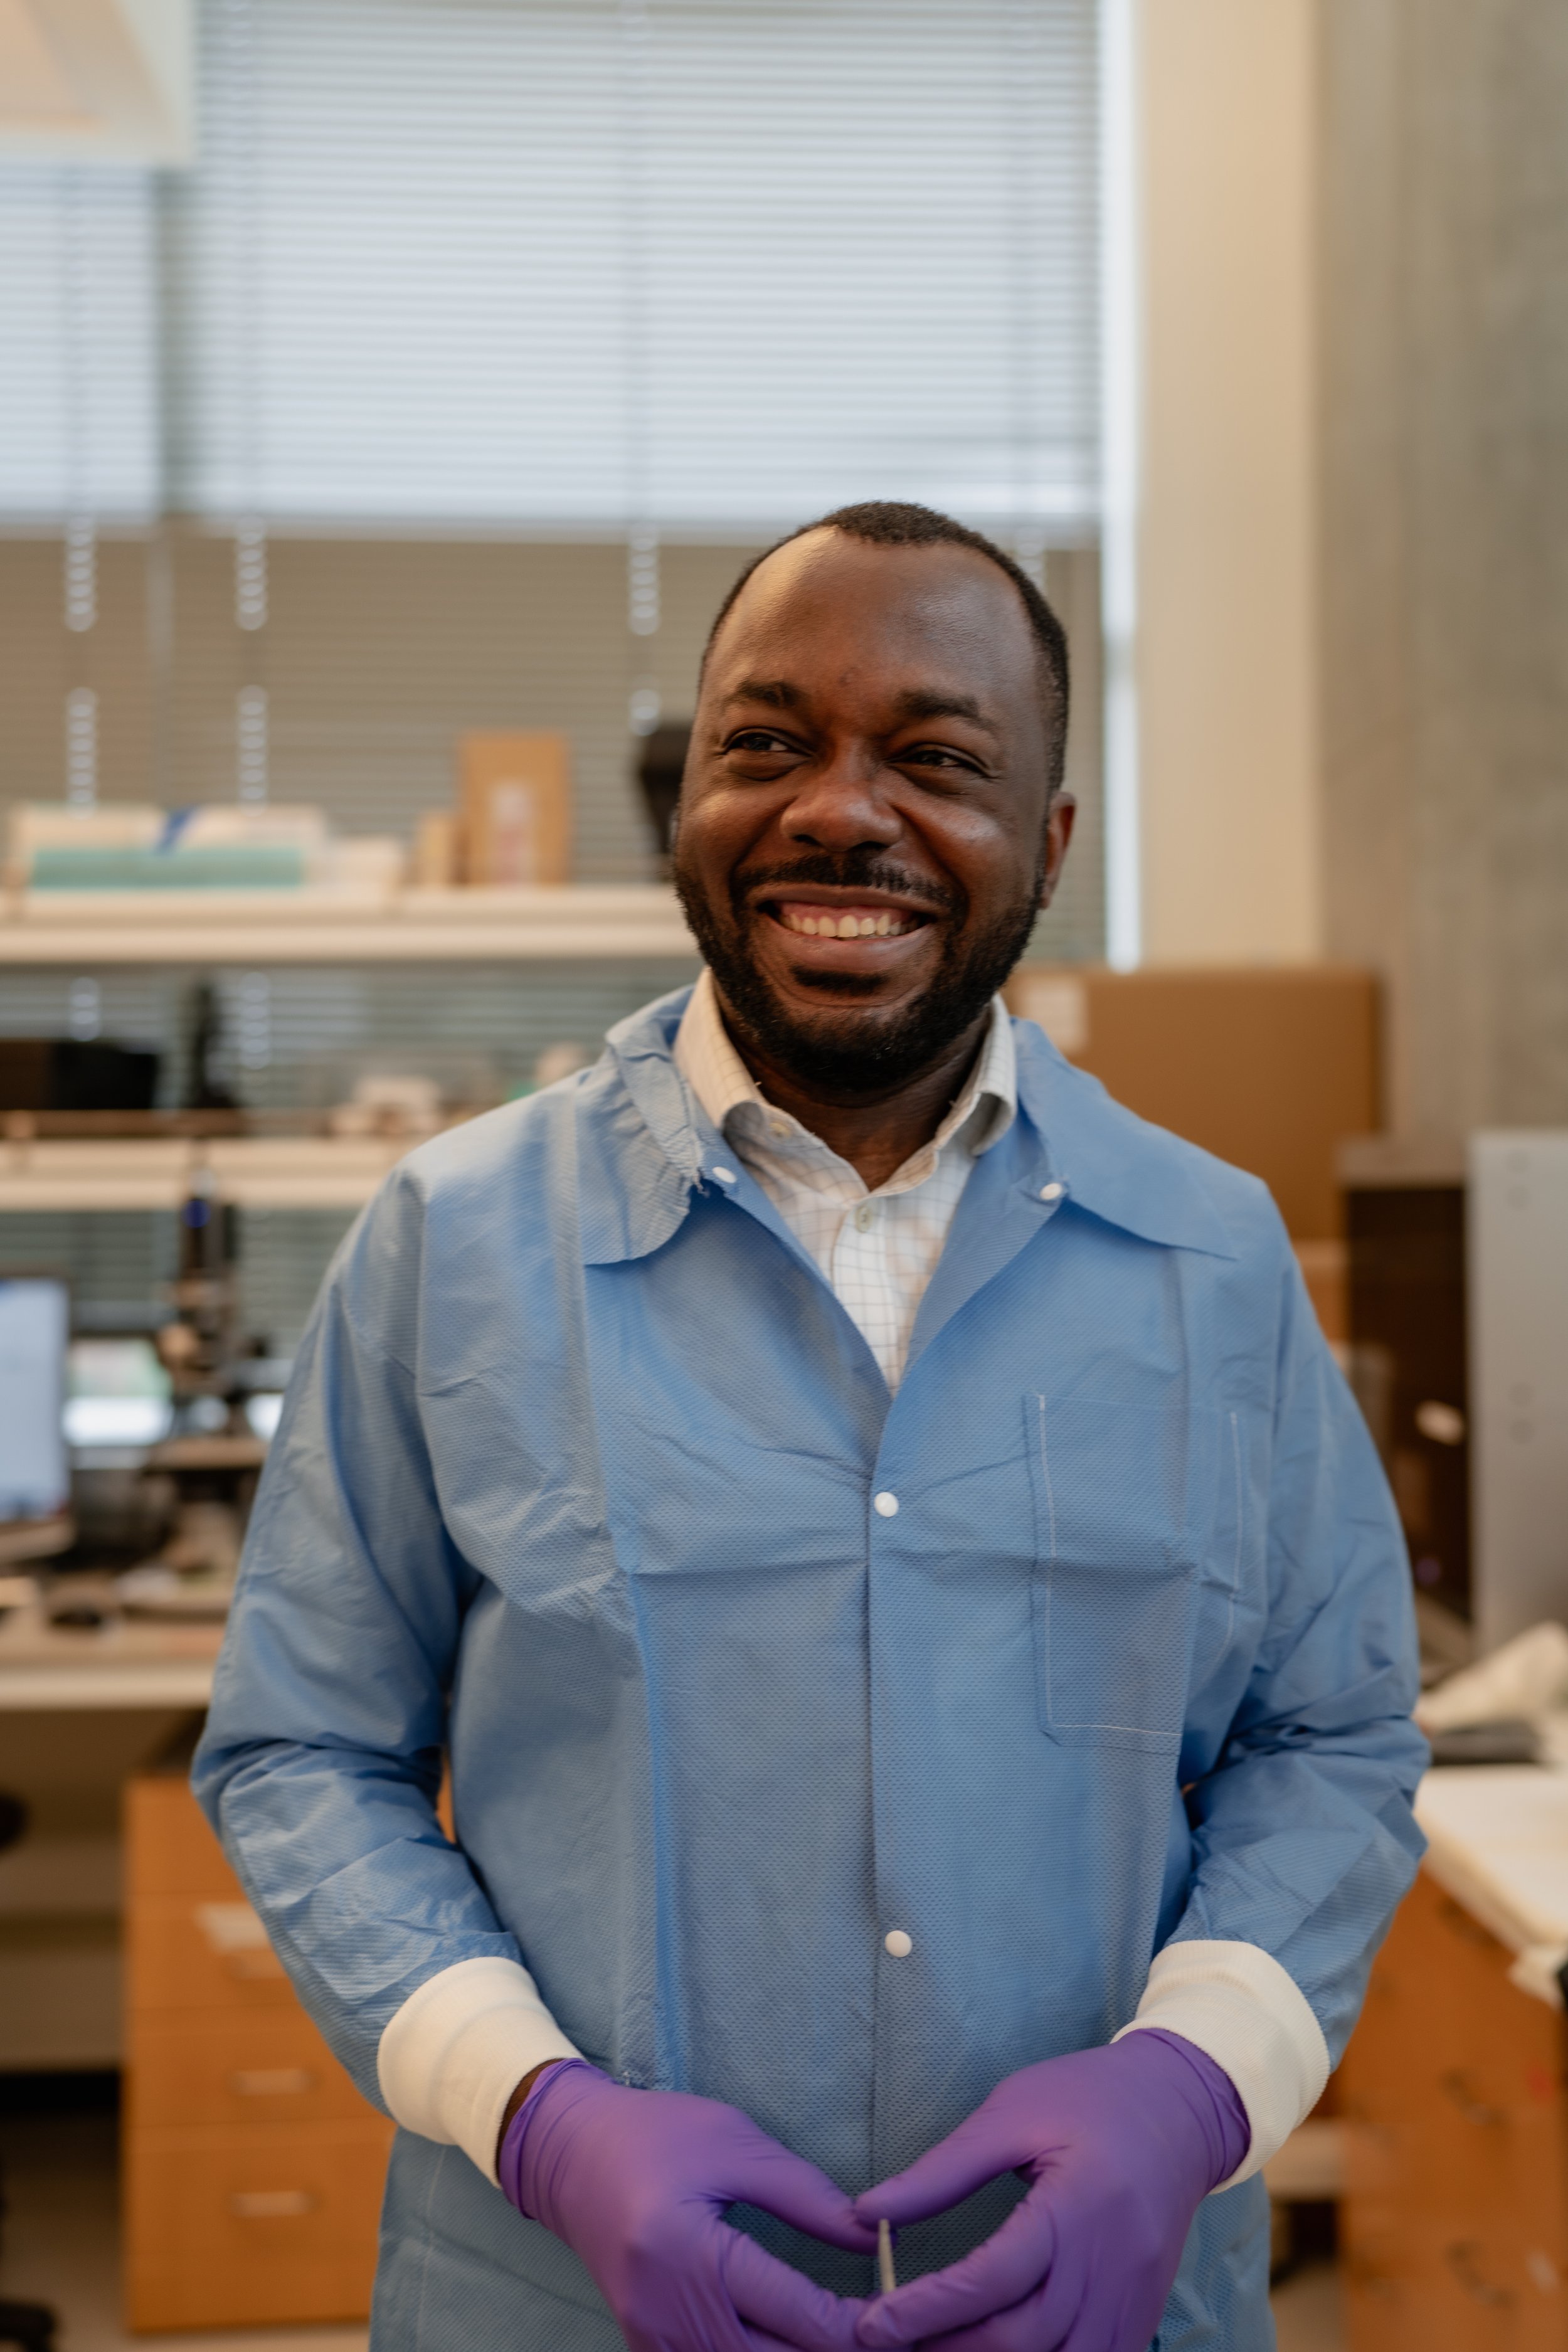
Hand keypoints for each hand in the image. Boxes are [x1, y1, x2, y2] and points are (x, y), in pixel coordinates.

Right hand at [500, 2058, 876, 2351]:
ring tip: (845, 2331)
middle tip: (889, 2330)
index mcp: (688, 2253)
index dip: (860, 2323)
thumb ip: (807, 2195)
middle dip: (836, 2349)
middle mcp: (665, 2313)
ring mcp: (652, 2341)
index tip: (902, 2309)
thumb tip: (877, 2238)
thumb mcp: (736, 2143)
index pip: (795, 2315)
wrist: (572, 2155)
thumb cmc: (658, 2136)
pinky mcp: (648, 2349)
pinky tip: (795, 2335)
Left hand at [852, 2031, 1249, 2351]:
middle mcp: (1113, 2267)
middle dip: (948, 2348)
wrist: (1181, 2108)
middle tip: (887, 2341)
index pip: (995, 2278)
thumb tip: (868, 2214)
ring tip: (936, 2349)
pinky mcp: (1142, 2319)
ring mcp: (1134, 2302)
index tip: (873, 2323)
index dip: (928, 2308)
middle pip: (1024, 2340)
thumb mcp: (1012, 2111)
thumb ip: (943, 2170)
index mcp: (1079, 2206)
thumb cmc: (1089, 2097)